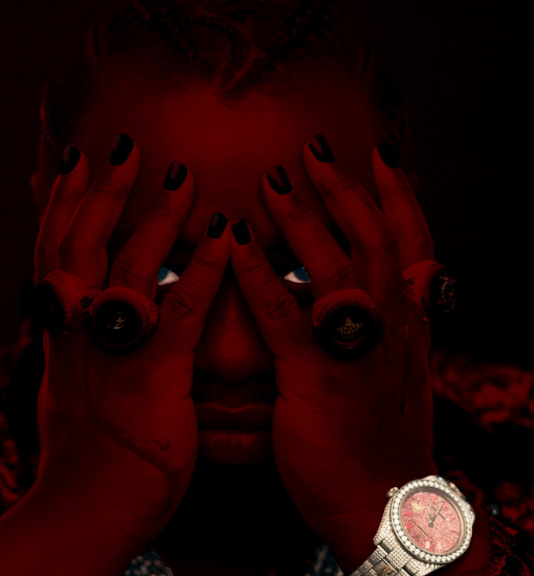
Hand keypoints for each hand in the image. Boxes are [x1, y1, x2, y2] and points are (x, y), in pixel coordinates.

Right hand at [33, 142, 229, 548]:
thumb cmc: (84, 447)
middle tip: (126, 145)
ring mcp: (112, 349)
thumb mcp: (66, 381)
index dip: (63, 201)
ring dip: (156, 217)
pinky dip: (200, 269)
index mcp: (59, 328)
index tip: (76, 159)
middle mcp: (77, 329)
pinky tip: (224, 235)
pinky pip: (179, 311)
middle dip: (103, 190)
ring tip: (181, 174)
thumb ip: (73, 337)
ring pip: (130, 267)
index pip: (54, 247)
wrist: (84, 507)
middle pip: (83, 242)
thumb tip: (75, 306)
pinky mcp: (152, 376)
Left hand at [230, 142, 458, 568]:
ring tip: (275, 179)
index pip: (412, 241)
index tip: (380, 153)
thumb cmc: (381, 431)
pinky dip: (261, 274)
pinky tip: (234, 242)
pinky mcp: (317, 377)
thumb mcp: (397, 368)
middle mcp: (390, 324)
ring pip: (336, 265)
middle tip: (316, 148)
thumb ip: (390, 319)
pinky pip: (285, 315)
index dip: (399, 195)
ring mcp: (355, 347)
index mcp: (406, 320)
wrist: (383, 499)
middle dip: (345, 189)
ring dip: (304, 218)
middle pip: (373, 239)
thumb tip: (386, 281)